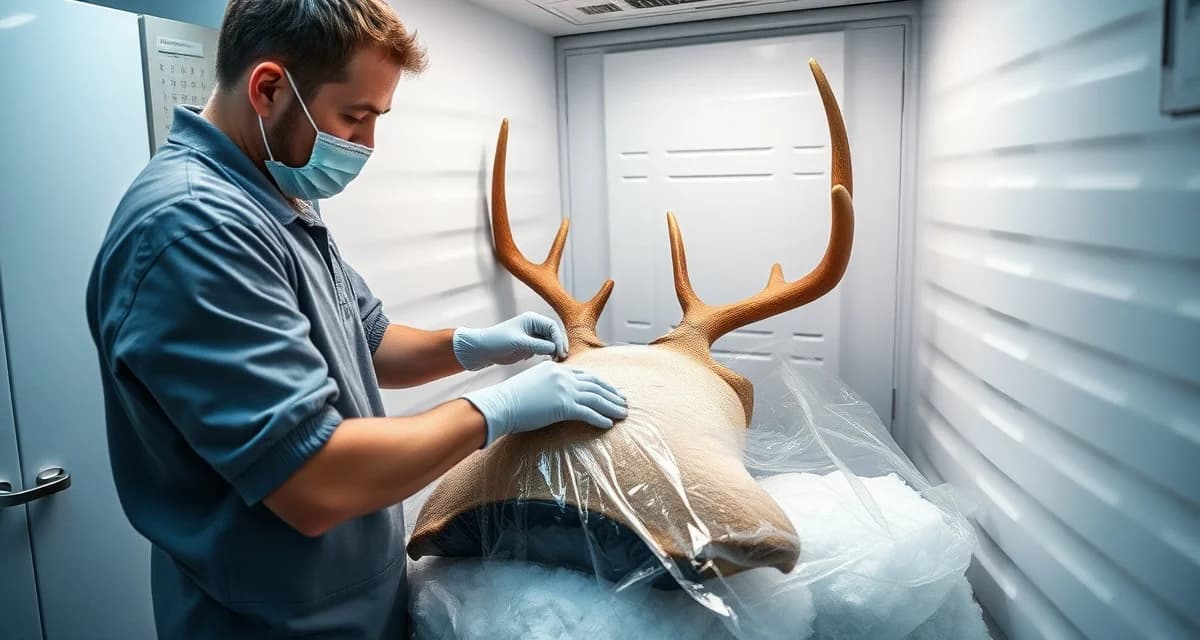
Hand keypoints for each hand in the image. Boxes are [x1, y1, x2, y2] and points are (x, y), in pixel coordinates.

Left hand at [451, 312, 567, 370]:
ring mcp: (532, 337)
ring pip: (550, 344)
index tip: (560, 351)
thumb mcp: (519, 342)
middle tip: (561, 358)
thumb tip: (555, 349)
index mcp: (532, 319)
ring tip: (555, 362)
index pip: (552, 327)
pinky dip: (547, 356)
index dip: (558, 338)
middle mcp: (534, 327)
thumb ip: (538, 345)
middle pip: (553, 335)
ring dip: (554, 352)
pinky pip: (544, 350)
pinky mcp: (530, 347)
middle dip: (558, 346)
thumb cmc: (497, 340)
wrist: (483, 350)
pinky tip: (547, 362)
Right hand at [461, 361, 627, 445]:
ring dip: (612, 407)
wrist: (501, 404)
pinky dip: (600, 418)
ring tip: (623, 414)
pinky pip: (588, 413)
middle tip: (624, 401)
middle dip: (612, 394)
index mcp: (556, 368)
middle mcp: (563, 376)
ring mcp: (564, 390)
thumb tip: (556, 397)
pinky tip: (609, 424)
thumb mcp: (533, 384)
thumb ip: (548, 385)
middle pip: (595, 385)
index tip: (611, 390)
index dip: (601, 383)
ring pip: (596, 398)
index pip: (585, 375)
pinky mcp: (563, 406)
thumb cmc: (512, 398)